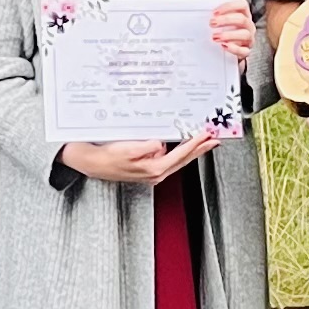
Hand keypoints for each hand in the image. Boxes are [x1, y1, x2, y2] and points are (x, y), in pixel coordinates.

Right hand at [61, 135, 218, 186]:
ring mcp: (153, 173)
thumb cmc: (108, 156)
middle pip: (184, 159)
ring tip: (204, 141)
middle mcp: (156, 174)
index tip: (206, 135)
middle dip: (200, 149)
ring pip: (178, 160)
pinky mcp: (148, 169)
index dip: (195, 144)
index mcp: (154, 169)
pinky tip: (182, 145)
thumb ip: (148, 147)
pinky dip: (180, 151)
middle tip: (214, 140)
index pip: (181, 154)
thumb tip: (161, 144)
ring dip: (192, 150)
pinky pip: (170, 159)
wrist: (93, 163)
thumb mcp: (128, 148)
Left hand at [207, 0, 256, 65]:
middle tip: (211, 23)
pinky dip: (234, 49)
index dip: (229, 6)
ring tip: (214, 37)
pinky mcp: (246, 51)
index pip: (242, 4)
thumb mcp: (221, 14)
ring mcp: (249, 39)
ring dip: (229, 35)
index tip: (214, 12)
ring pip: (245, 35)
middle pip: (242, 19)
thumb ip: (223, 1)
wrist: (225, 49)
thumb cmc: (224, 28)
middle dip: (226, 20)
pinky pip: (244, 51)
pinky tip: (224, 46)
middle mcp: (249, 25)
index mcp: (243, 13)